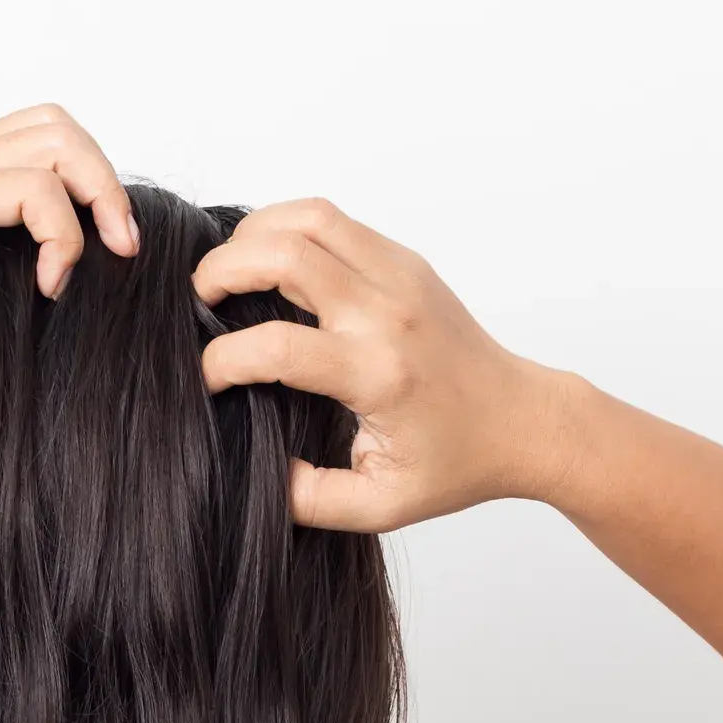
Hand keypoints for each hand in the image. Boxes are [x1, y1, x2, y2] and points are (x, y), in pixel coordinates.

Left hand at [0, 104, 138, 347]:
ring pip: (51, 128)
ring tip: (106, 230)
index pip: (36, 189)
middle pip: (60, 138)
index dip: (64, 241)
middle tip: (120, 249)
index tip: (52, 294)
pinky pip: (30, 142)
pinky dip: (67, 170)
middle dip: (104, 190)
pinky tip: (68, 220)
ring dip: (91, 171)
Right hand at [192, 199, 572, 532]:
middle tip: (200, 300)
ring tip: (231, 273)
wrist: (521, 420)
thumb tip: (258, 472)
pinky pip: (333, 221)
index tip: (208, 380)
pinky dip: (288, 229)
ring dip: (254, 234)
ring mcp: (400, 277)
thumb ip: (309, 499)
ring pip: (309, 218)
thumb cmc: (454, 463)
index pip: (277, 347)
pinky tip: (269, 264)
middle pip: (285, 254)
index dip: (223, 361)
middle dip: (223, 270)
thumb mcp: (380, 505)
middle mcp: (388, 314)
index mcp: (378, 374)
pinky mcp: (405, 261)